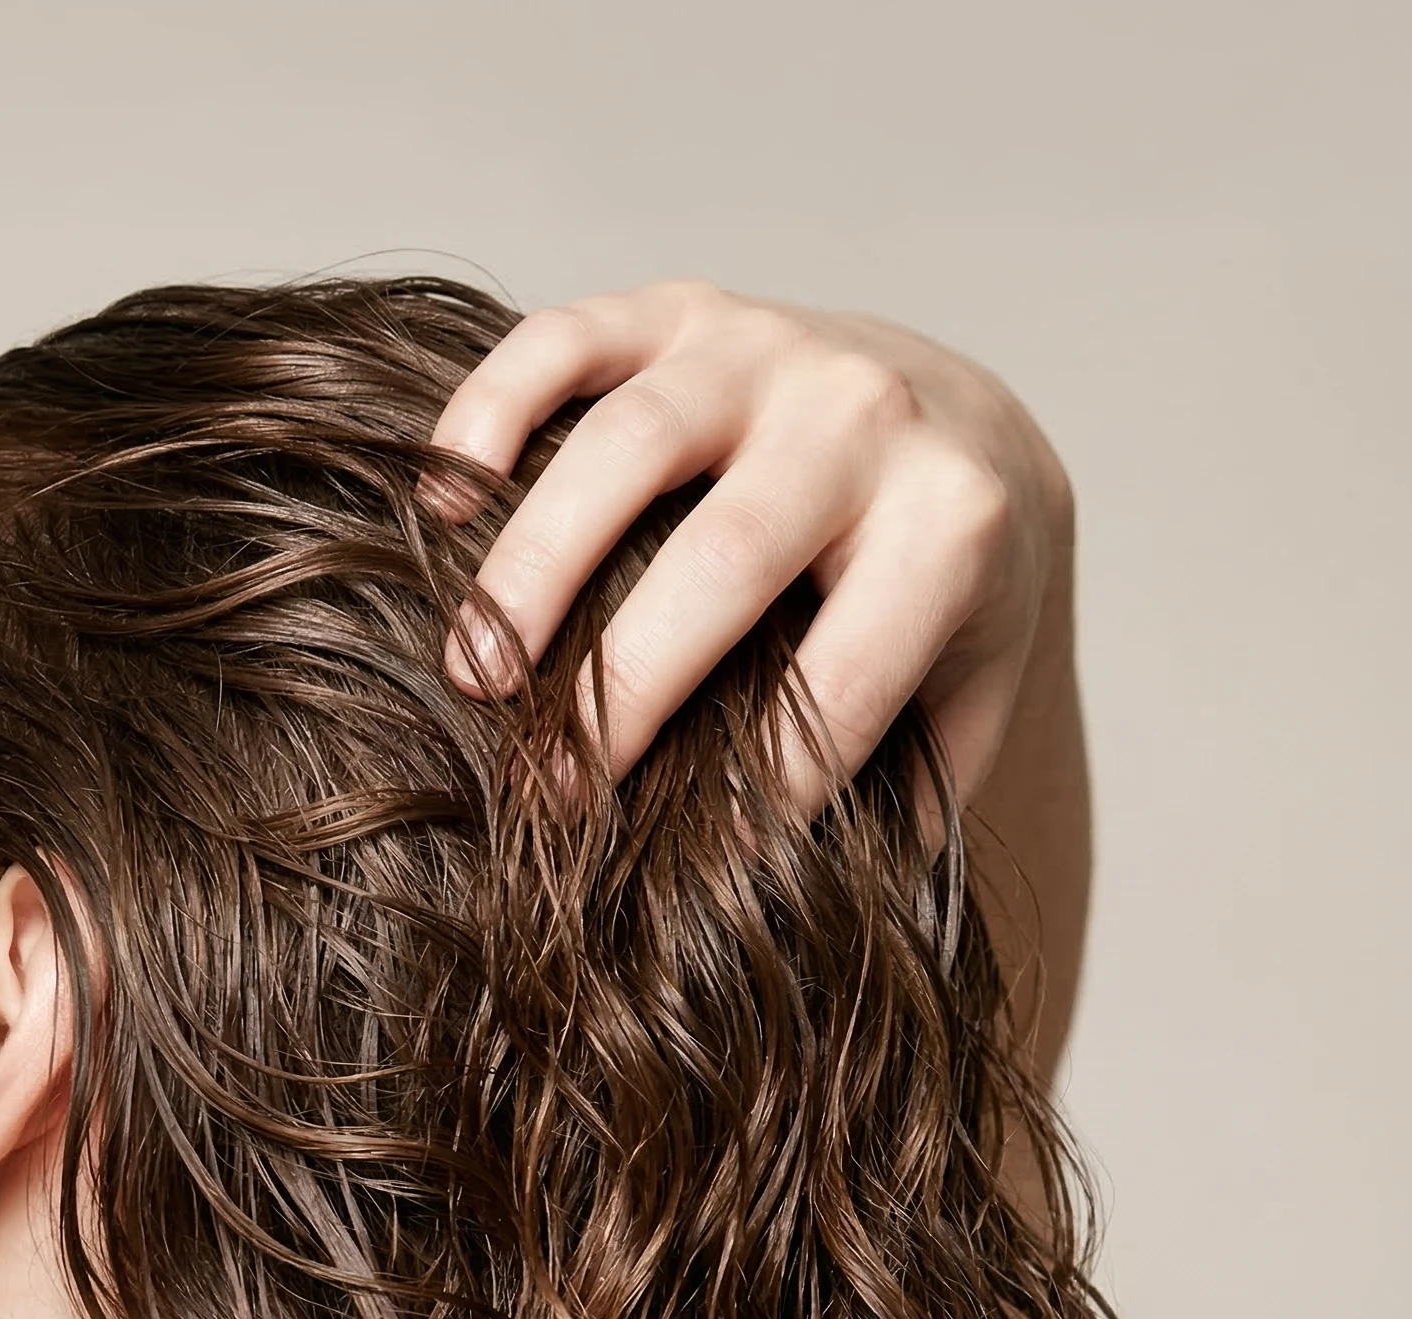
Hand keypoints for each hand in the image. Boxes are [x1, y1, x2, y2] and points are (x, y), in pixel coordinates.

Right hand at [429, 278, 1074, 818]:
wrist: (970, 430)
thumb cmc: (946, 608)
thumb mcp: (965, 706)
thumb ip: (902, 799)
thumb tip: (795, 917)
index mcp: (953, 527)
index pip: (846, 676)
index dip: (764, 787)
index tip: (688, 873)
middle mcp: (867, 418)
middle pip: (722, 562)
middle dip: (623, 690)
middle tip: (546, 792)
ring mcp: (766, 347)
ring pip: (628, 444)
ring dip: (531, 568)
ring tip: (472, 676)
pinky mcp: (682, 308)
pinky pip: (566, 338)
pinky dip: (490, 410)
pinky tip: (442, 503)